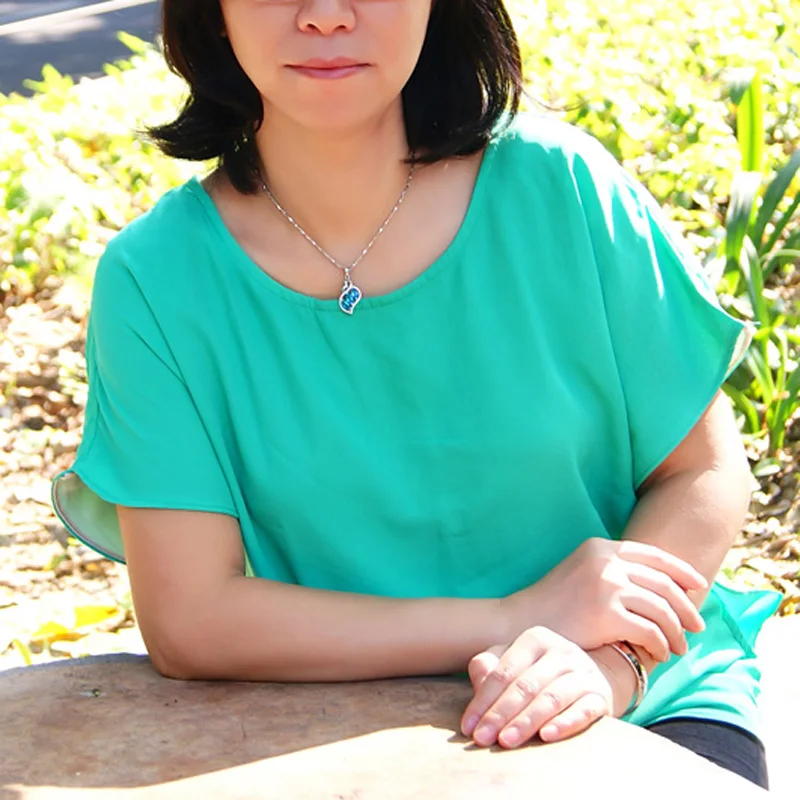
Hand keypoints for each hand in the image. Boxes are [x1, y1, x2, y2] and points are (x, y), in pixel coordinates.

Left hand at [460, 626, 622, 748]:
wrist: (591, 676)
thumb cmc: (540, 672)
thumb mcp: (513, 663)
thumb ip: (490, 667)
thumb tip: (479, 678)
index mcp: (535, 639)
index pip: (504, 672)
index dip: (483, 700)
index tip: (468, 727)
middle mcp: (561, 651)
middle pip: (525, 685)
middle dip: (500, 714)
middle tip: (482, 738)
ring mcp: (583, 672)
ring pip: (552, 697)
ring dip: (527, 721)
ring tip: (506, 741)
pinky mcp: (601, 695)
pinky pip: (584, 710)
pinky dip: (565, 722)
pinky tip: (547, 736)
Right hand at [503, 538, 706, 662]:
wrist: (520, 621)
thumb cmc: (552, 603)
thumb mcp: (581, 572)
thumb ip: (611, 569)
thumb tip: (655, 583)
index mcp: (600, 547)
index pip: (654, 555)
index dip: (682, 571)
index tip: (699, 586)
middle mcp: (606, 562)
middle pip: (664, 583)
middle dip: (687, 606)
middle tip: (697, 626)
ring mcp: (606, 586)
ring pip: (662, 609)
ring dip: (677, 631)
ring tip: (680, 647)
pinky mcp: (606, 614)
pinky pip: (649, 631)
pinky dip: (660, 645)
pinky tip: (660, 654)